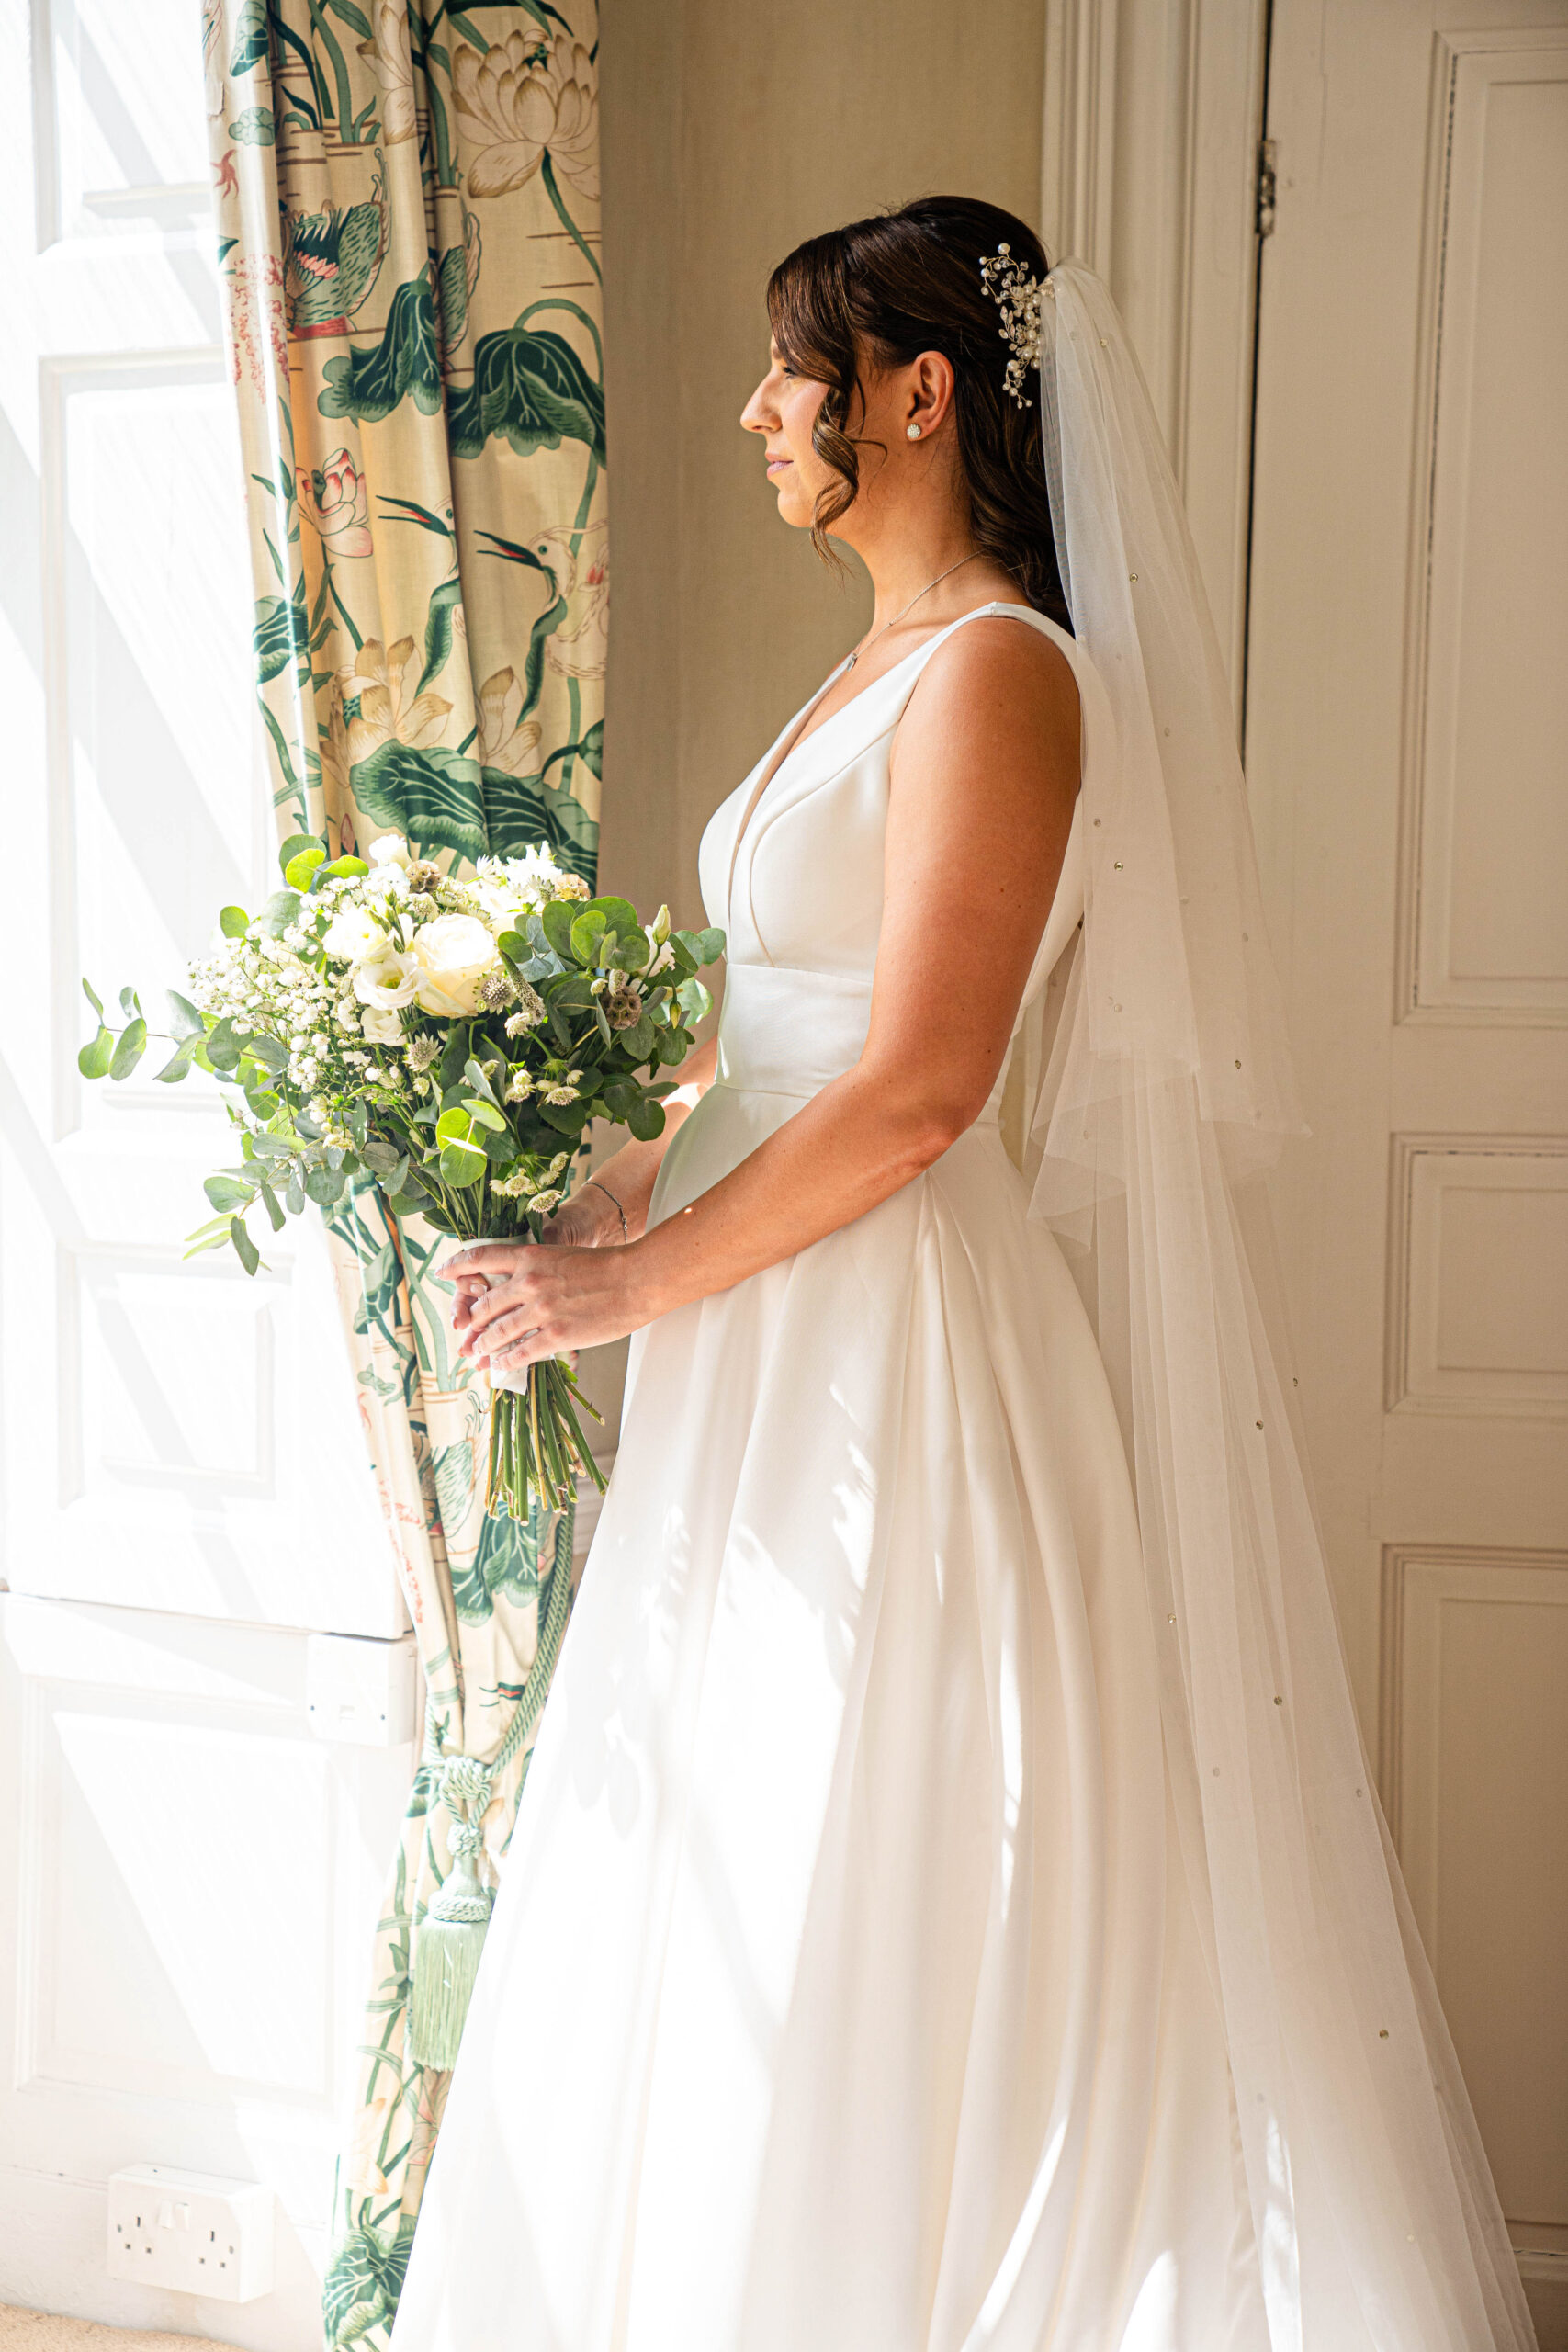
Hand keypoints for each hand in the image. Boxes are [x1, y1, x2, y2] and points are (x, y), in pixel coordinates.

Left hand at [448, 1234, 648, 1373]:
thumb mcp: (562, 1256)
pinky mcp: (556, 1336)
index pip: (480, 1258)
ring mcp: (540, 1311)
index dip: (456, 1266)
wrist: (637, 1280)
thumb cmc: (607, 1267)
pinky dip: (506, 1361)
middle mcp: (528, 1283)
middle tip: (463, 1332)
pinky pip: (521, 1352)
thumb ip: (536, 1268)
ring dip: (483, 1346)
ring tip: (476, 1353)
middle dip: (469, 1322)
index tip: (442, 1273)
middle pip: (483, 1304)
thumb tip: (516, 1286)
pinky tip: (500, 1365)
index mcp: (530, 1256)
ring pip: (496, 1333)